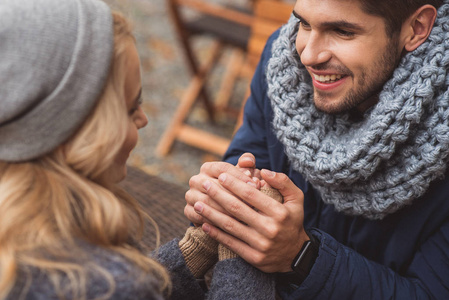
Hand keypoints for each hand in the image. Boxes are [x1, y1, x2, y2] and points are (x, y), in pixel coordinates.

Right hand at [184, 158, 256, 225]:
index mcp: (207, 168)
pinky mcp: (188, 211)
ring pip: (208, 203)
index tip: (255, 185)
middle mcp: (195, 180)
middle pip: (215, 186)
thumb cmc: (236, 187)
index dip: (240, 176)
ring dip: (226, 210)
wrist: (222, 208)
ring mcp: (190, 195)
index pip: (223, 169)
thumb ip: (247, 164)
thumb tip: (247, 161)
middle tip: (252, 203)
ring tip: (244, 216)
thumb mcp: (242, 174)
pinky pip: (200, 217)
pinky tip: (231, 226)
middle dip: (235, 195)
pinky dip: (215, 222)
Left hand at [193, 169, 308, 272]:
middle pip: (237, 209)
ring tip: (197, 203)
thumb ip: (283, 182)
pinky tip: (204, 224)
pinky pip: (231, 243)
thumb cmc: (292, 221)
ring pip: (230, 226)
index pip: (251, 194)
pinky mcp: (253, 258)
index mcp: (279, 212)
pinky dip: (216, 233)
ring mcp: (261, 244)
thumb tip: (264, 171)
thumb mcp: (297, 199)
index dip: (234, 184)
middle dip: (218, 194)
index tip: (221, 175)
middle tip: (204, 184)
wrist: (296, 255)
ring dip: (211, 214)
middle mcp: (270, 228)